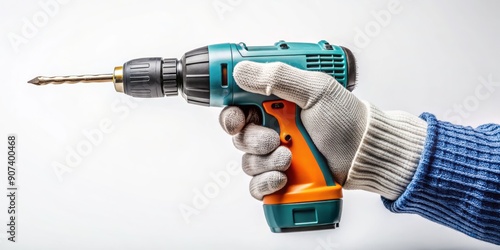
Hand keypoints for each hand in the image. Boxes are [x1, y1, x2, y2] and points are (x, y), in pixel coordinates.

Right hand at [219, 61, 367, 199]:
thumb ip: (278, 78)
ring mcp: (275, 154)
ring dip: (266, 160)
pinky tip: (284, 176)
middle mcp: (272, 128)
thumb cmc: (345, 118)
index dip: (231, 114)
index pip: (238, 106)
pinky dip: (266, 182)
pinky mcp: (280, 177)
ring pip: (247, 161)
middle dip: (252, 139)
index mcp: (275, 103)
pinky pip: (257, 185)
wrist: (364, 152)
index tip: (236, 120)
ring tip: (290, 157)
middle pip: (239, 136)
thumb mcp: (316, 89)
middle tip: (272, 139)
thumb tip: (242, 70)